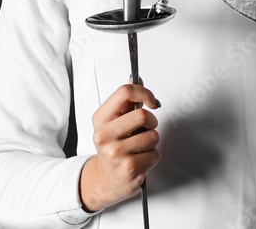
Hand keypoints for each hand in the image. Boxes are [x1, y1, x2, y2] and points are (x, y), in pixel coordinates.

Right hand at [78, 79, 160, 211]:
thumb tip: (136, 77)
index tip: (151, 101)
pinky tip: (141, 159)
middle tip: (146, 128)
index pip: (124, 92)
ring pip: (153, 136)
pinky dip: (153, 156)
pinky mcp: (129, 168)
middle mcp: (104, 135)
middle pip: (143, 115)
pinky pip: (155, 154)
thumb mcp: (114, 121)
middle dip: (152, 122)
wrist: (106, 179)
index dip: (144, 93)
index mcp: (100, 118)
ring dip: (152, 141)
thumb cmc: (113, 145)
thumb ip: (126, 100)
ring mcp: (116, 153)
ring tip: (141, 146)